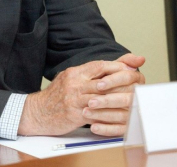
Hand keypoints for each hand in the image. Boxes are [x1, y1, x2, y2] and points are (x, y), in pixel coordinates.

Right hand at [17, 58, 142, 135]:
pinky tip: (119, 113)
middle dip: (123, 81)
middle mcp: (74, 83)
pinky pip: (95, 113)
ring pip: (102, 96)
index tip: (132, 67)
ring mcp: (73, 99)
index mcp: (74, 72)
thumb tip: (111, 64)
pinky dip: (108, 113)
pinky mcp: (74, 114)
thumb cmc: (57, 95)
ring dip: (119, 97)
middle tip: (139, 83)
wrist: (37, 112)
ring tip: (133, 98)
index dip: (117, 66)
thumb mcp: (72, 78)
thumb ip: (92, 71)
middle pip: (103, 80)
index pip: (99, 65)